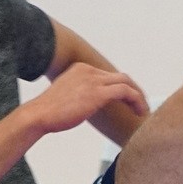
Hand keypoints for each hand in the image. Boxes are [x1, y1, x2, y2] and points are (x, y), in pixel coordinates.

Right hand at [33, 64, 147, 134]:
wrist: (39, 114)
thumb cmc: (49, 112)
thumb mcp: (67, 96)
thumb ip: (79, 95)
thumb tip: (87, 104)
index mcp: (81, 69)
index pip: (108, 76)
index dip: (122, 88)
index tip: (128, 101)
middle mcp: (88, 70)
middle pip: (120, 76)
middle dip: (134, 90)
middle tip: (141, 104)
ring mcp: (93, 80)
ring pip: (126, 83)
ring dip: (138, 97)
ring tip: (143, 111)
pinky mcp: (98, 93)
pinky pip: (126, 92)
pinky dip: (136, 101)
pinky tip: (140, 112)